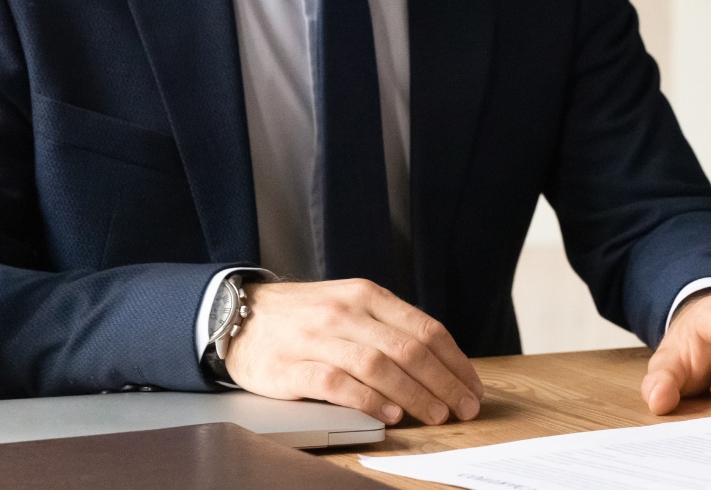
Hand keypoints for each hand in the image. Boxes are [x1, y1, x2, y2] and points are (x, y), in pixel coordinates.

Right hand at [223, 279, 482, 425]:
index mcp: (368, 295)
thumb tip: (439, 365)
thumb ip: (387, 328)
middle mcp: (346, 312)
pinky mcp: (291, 366)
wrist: (237, 316)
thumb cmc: (304, 316)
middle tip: (464, 408)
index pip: (426, 328)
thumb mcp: (350, 306)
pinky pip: (337, 384)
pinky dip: (368, 400)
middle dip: (444, 382)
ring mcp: (318, 338)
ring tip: (435, 415)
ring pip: (379, 366)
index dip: (455, 362)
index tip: (472, 387)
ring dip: (414, 395)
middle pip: (409, 349)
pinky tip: (389, 415)